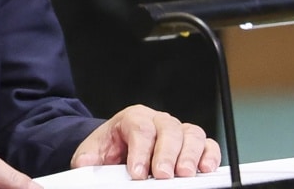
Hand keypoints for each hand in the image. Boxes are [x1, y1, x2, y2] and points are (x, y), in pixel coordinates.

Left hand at [70, 104, 220, 179]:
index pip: (140, 129)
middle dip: (166, 154)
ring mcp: (177, 131)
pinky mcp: (192, 144)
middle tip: (162, 175)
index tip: (138, 173)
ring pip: (190, 134)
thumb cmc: (110, 147)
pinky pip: (207, 144)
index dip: (141, 151)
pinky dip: (209, 155)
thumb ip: (89, 158)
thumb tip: (84, 164)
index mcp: (133, 118)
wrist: (118, 146)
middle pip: (168, 130)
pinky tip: (205, 169)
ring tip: (184, 174)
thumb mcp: (94, 151)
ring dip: (189, 155)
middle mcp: (158, 121)